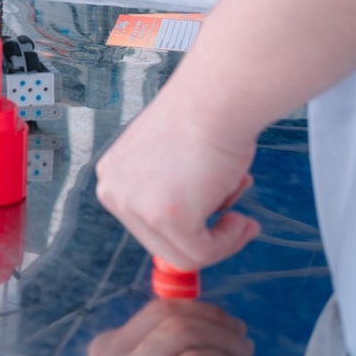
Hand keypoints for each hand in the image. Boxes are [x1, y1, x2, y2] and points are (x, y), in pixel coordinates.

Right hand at [87, 299, 252, 355]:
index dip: (200, 310)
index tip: (228, 324)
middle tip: (243, 340)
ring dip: (223, 340)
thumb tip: (213, 319)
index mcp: (107, 348)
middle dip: (215, 322)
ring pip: (182, 333)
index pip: (156, 310)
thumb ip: (174, 348)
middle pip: (169, 317)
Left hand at [96, 91, 260, 271]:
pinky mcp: (164, 217)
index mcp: (112, 176)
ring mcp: (135, 206)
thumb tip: (188, 222)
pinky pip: (201, 253)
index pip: (146, 223)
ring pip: (182, 254)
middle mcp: (114, 192)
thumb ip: (169, 191)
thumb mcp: (170, 164)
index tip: (218, 218)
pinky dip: (228, 242)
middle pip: (160, 242)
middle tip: (238, 222)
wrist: (214, 102)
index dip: (187, 225)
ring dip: (221, 242)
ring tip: (242, 219)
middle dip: (205, 237)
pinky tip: (242, 220)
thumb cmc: (204, 122)